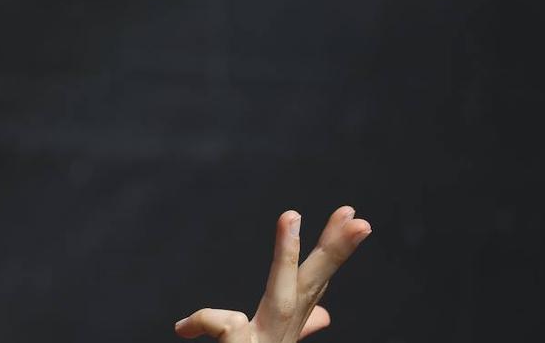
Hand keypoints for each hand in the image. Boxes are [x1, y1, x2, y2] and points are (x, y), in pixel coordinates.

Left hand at [174, 205, 370, 341]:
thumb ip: (298, 328)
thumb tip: (327, 316)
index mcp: (287, 325)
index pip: (315, 281)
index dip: (334, 251)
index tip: (351, 215)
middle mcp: (281, 333)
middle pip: (313, 286)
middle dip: (335, 251)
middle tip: (358, 217)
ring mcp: (265, 342)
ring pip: (282, 297)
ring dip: (287, 257)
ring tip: (291, 215)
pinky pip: (222, 328)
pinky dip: (204, 323)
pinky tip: (185, 327)